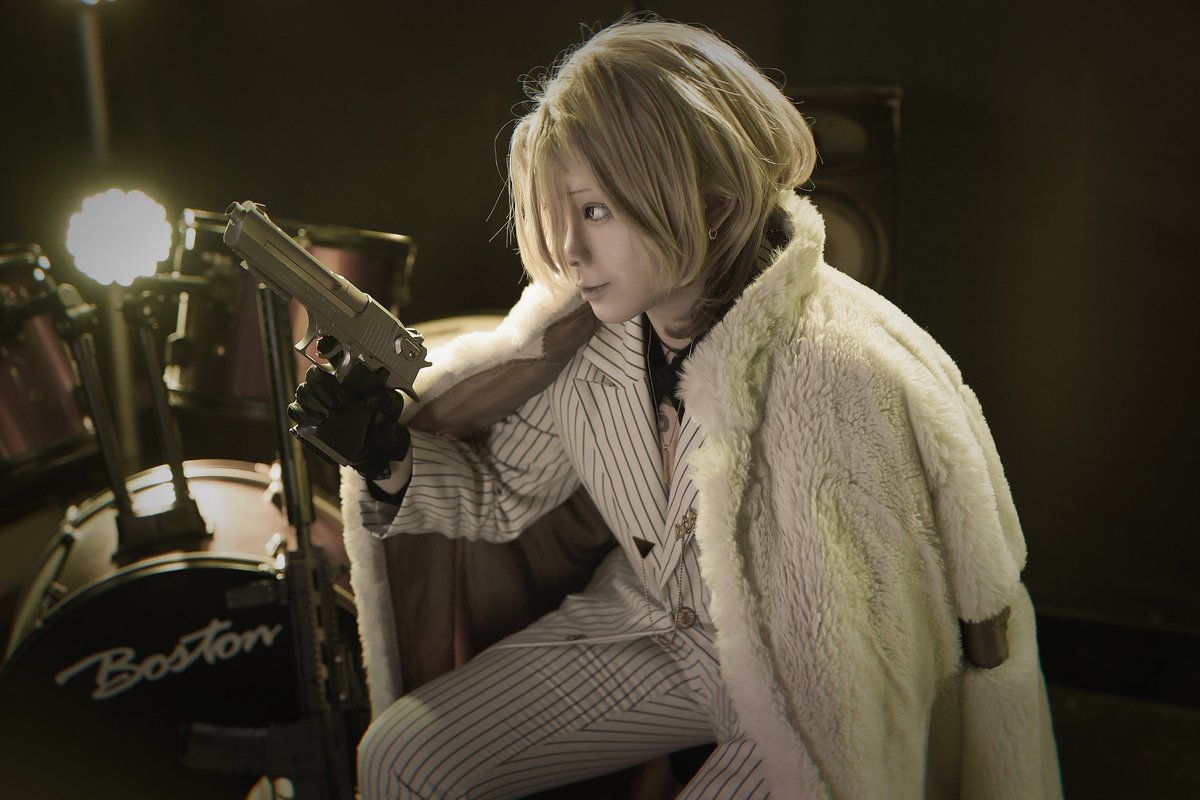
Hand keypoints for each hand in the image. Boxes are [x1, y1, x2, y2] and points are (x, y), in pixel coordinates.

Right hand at [288, 362, 410, 480]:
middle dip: (321, 386)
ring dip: (312, 401)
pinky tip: (317, 421)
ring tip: (329, 415)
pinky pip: (294, 410)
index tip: (326, 352)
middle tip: (337, 403)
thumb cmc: (382, 421)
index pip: (332, 354)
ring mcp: (318, 401)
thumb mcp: (393, 408)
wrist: (374, 448)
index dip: (325, 347)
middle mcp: (330, 385)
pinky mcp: (309, 418)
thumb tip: (371, 398)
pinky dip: (301, 414)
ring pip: (302, 391)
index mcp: (349, 376)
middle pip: (313, 374)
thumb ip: (389, 399)